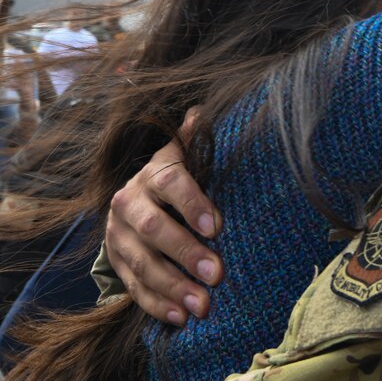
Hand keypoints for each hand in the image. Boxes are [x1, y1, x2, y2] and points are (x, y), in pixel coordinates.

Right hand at [105, 107, 222, 324]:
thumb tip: (203, 110)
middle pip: (154, 229)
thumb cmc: (179, 175)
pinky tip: (181, 317)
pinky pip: (134, 288)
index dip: (192, 203)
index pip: (170, 183)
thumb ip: (195, 140)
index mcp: (152, 173)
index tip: (217, 226)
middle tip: (218, 273)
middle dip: (186, 252)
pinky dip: (158, 304)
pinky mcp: (116, 263)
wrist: (138, 199)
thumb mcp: (187, 156)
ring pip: (143, 263)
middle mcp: (129, 203)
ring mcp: (118, 236)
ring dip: (174, 286)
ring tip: (204, 305)